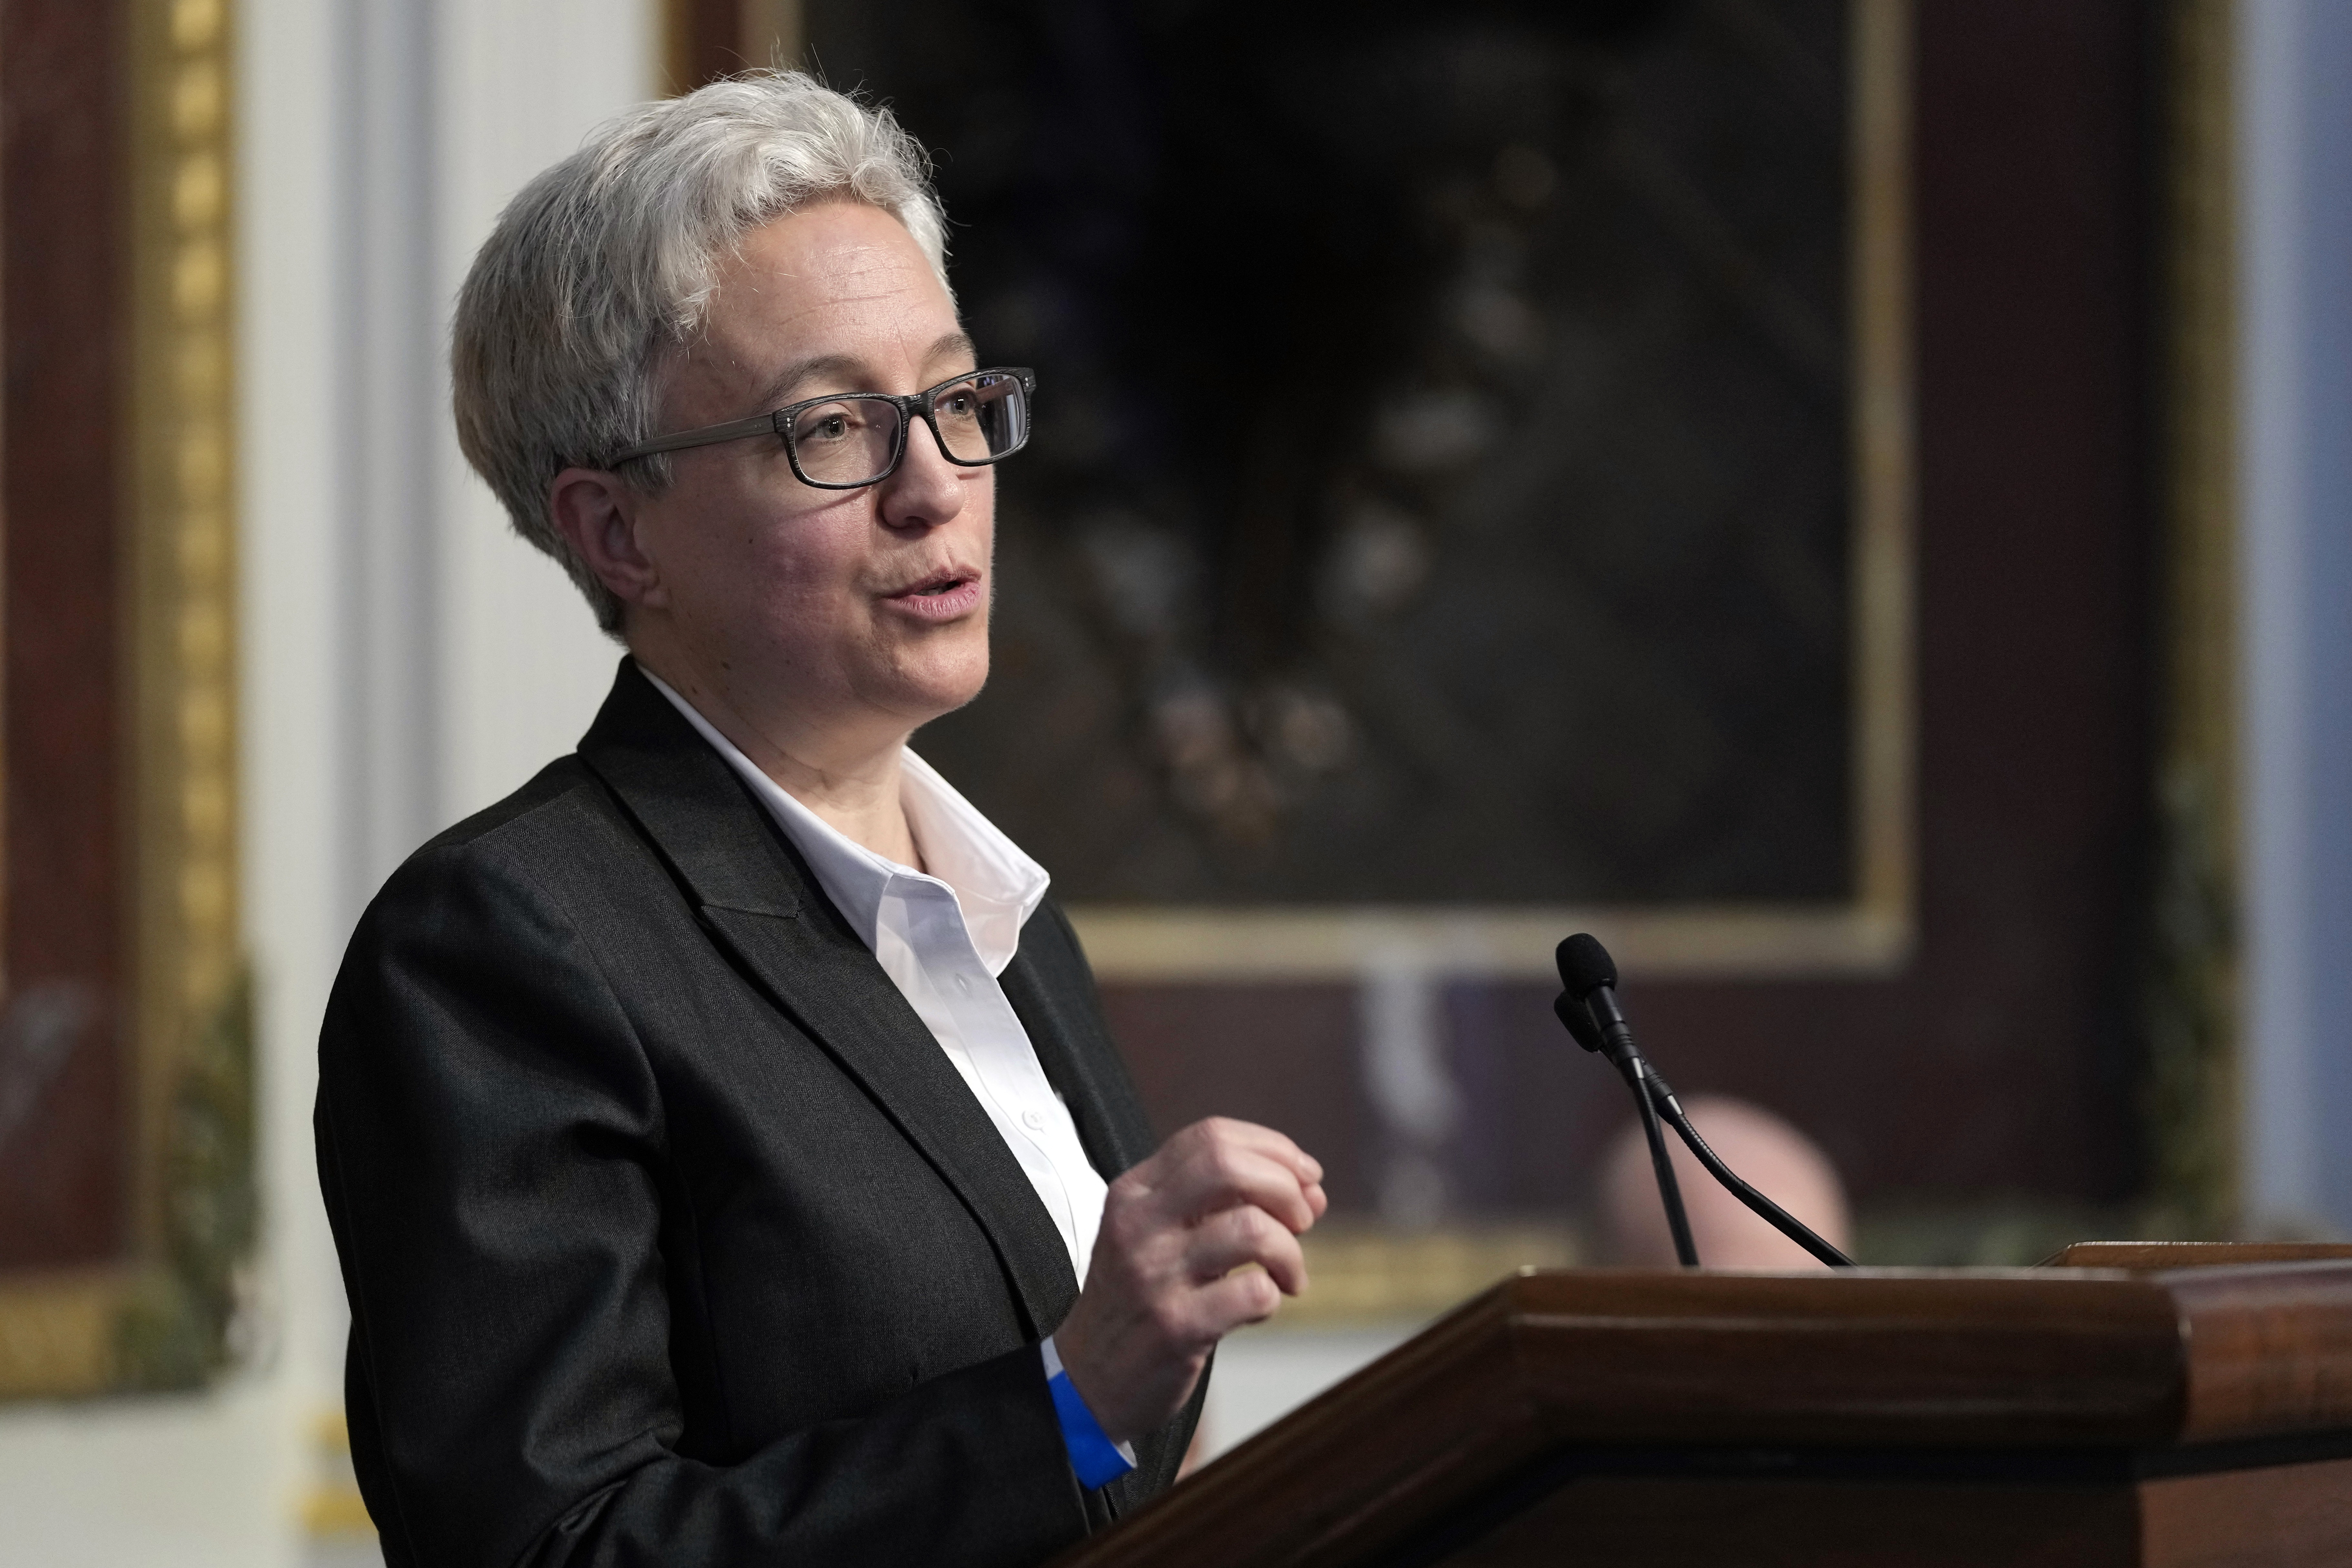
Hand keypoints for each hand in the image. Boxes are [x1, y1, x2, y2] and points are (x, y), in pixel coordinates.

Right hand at [1052, 1117, 1326, 1443]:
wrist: (1089, 1380)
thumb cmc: (1137, 1301)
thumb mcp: (1159, 1234)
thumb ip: (1225, 1203)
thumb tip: (1310, 1190)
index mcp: (1135, 1192)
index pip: (1211, 1136)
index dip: (1272, 1149)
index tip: (1303, 1175)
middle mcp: (1139, 1224)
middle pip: (1229, 1165)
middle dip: (1285, 1187)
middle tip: (1300, 1221)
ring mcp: (1155, 1275)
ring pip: (1253, 1228)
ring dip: (1291, 1252)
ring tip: (1288, 1274)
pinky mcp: (1175, 1325)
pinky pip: (1254, 1292)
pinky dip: (1273, 1297)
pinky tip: (1261, 1305)